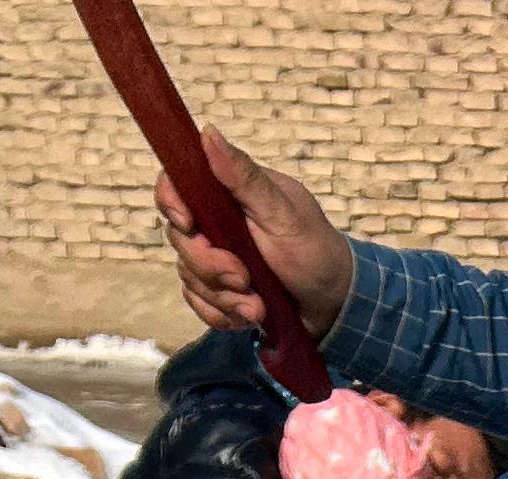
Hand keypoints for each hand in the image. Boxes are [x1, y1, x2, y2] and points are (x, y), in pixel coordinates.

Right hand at [158, 128, 354, 343]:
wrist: (335, 305)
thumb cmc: (315, 251)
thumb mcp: (283, 213)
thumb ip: (245, 178)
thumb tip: (208, 133)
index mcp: (226, 194)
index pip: (177, 185)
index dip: (172, 204)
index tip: (189, 225)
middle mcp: (217, 223)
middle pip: (180, 239)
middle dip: (210, 267)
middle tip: (245, 279)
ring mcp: (218, 258)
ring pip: (190, 276)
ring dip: (224, 298)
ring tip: (259, 306)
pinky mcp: (222, 291)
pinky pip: (201, 304)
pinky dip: (222, 315)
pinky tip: (249, 317)